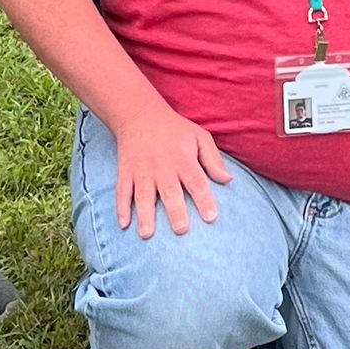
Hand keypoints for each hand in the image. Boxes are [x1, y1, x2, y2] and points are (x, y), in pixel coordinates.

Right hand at [111, 104, 229, 238]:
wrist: (139, 114)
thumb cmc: (175, 129)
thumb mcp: (199, 137)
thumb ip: (213, 159)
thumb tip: (228, 180)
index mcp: (183, 160)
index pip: (197, 181)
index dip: (204, 199)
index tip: (211, 217)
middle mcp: (162, 167)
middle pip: (170, 191)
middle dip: (175, 211)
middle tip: (181, 230)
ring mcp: (142, 170)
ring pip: (143, 195)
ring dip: (145, 214)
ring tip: (147, 234)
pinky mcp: (125, 172)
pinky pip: (122, 191)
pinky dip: (121, 208)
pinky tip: (123, 225)